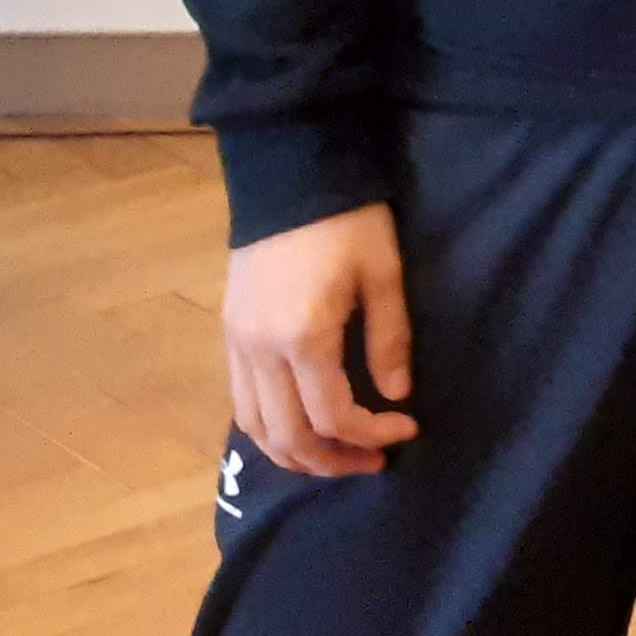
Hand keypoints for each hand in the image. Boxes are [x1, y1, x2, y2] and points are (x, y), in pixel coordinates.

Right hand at [222, 202, 417, 478]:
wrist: (289, 173)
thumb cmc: (348, 219)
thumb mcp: (384, 273)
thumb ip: (389, 339)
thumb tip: (396, 397)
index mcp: (303, 337)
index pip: (333, 416)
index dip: (372, 435)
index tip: (407, 429)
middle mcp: (260, 350)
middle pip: (288, 436)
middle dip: (333, 460)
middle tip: (373, 461)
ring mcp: (236, 344)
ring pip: (255, 428)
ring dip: (295, 454)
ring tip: (336, 457)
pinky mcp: (228, 333)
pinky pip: (241, 402)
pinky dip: (269, 429)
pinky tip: (300, 428)